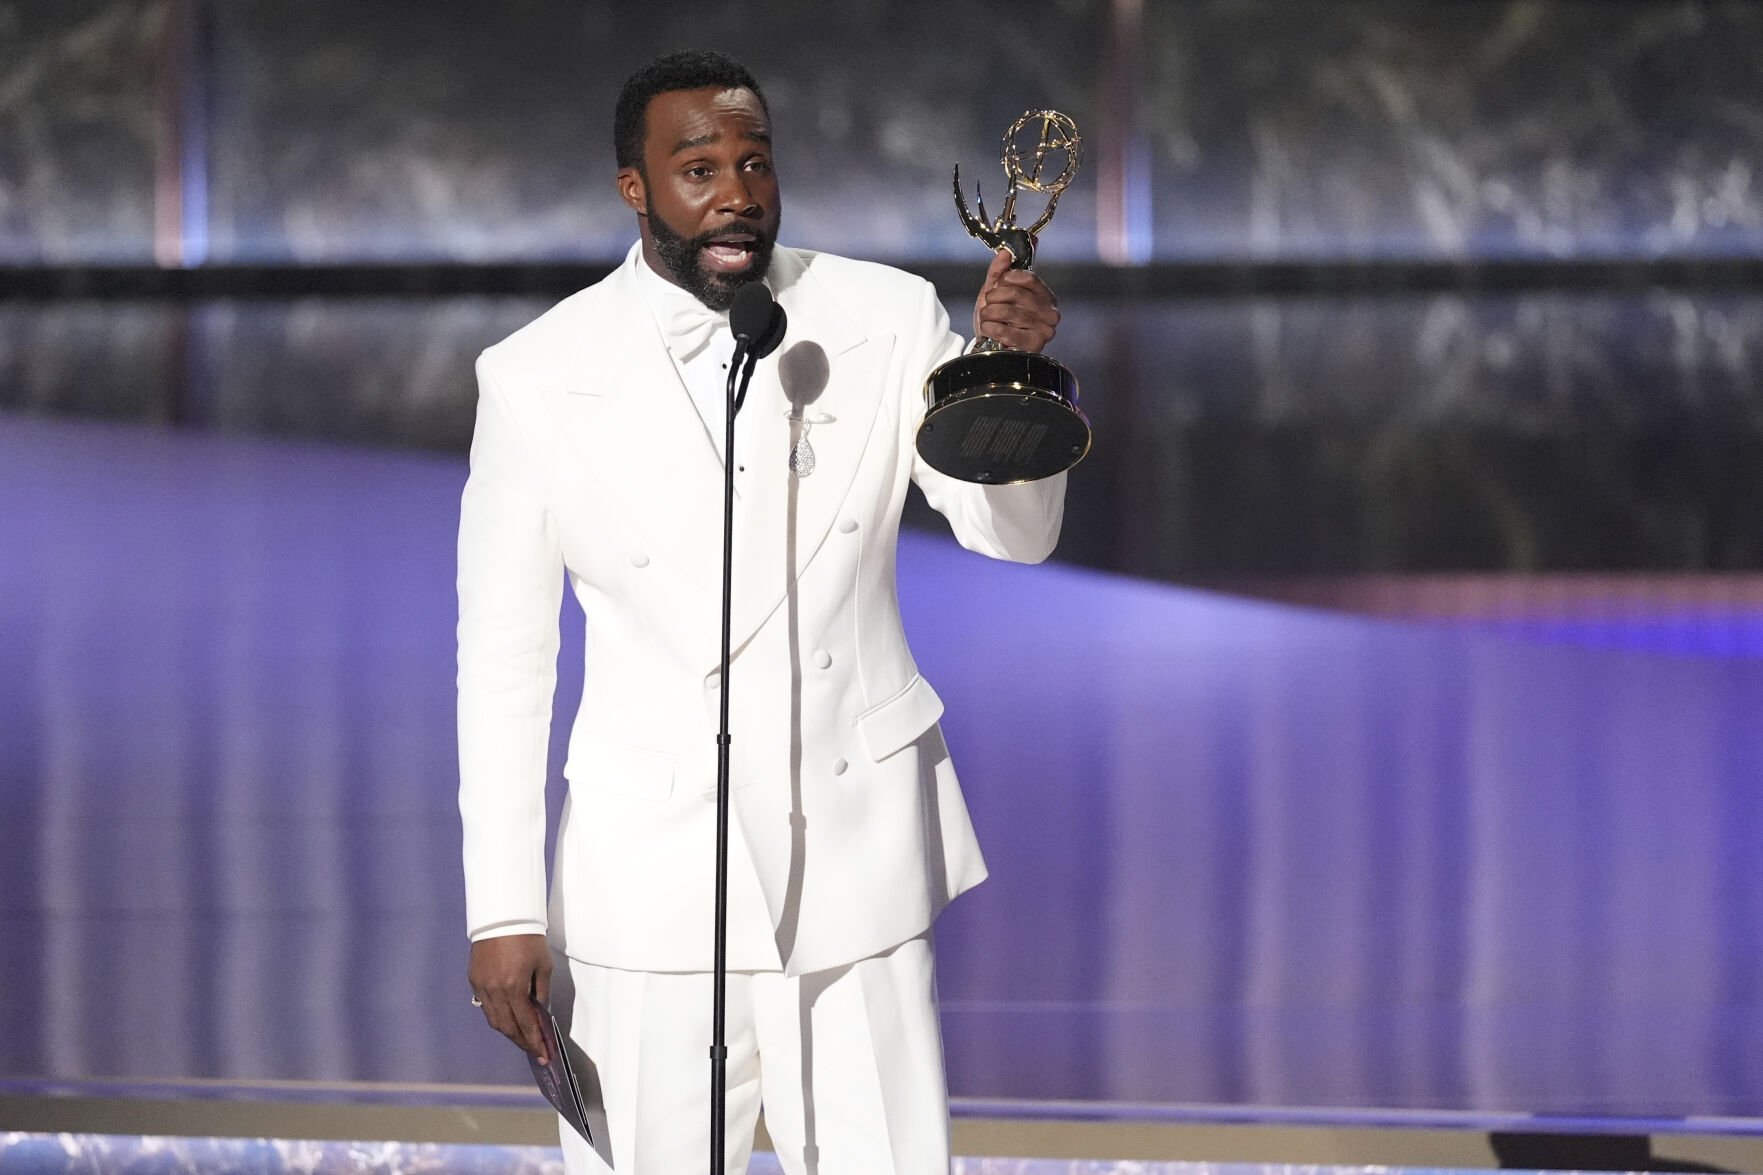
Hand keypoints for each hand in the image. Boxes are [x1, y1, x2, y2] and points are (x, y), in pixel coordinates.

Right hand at [468, 933, 553, 1064]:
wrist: (502, 917)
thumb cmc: (528, 938)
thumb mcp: (542, 965)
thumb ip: (541, 992)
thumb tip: (541, 1012)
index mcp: (514, 987)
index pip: (525, 1023)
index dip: (535, 1041)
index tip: (543, 1055)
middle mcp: (495, 991)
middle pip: (507, 1027)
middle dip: (522, 1041)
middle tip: (534, 1051)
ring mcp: (482, 987)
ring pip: (494, 1020)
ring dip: (509, 1031)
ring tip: (523, 1038)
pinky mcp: (474, 980)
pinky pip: (486, 1006)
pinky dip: (497, 1016)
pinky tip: (508, 1018)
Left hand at [971, 247, 1060, 352]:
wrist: (991, 347)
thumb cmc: (997, 319)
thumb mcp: (995, 291)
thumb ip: (999, 272)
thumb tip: (1005, 253)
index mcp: (1045, 296)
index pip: (1029, 278)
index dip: (1008, 278)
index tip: (997, 283)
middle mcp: (1050, 313)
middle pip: (1016, 294)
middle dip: (994, 298)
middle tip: (988, 304)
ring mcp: (1044, 331)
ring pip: (1007, 312)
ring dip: (988, 314)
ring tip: (987, 318)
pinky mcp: (1033, 346)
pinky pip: (1004, 330)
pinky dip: (989, 328)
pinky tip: (988, 329)